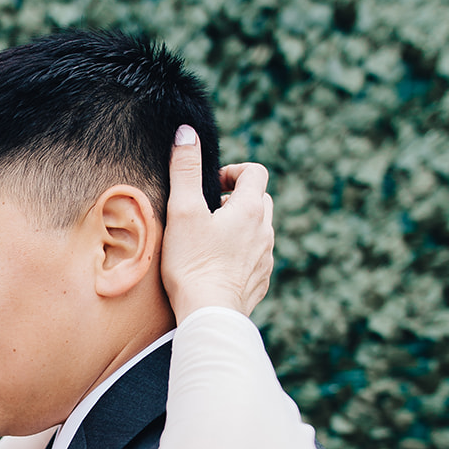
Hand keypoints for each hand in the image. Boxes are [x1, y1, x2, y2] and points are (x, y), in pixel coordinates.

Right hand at [160, 127, 273, 323]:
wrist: (209, 315)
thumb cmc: (193, 264)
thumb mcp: (183, 211)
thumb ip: (185, 169)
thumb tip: (187, 132)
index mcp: (250, 210)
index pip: (255, 172)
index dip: (234, 171)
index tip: (211, 185)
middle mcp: (265, 231)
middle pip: (261, 200)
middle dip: (238, 199)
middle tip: (209, 211)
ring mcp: (266, 259)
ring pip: (260, 230)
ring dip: (240, 227)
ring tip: (211, 239)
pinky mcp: (260, 282)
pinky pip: (256, 258)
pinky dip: (242, 254)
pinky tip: (218, 265)